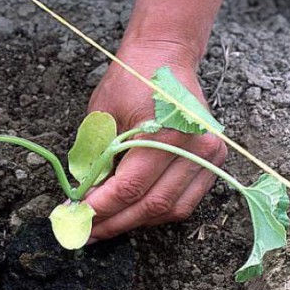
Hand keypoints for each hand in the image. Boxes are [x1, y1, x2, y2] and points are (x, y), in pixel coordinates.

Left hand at [85, 41, 227, 239]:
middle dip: (114, 223)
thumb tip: (85, 200)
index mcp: (167, 132)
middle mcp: (195, 147)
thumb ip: (95, 160)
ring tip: (105, 226)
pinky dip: (157, 211)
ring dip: (135, 222)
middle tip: (86, 232)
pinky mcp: (213, 160)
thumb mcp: (102, 116)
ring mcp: (209, 155)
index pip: (130, 187)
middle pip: (151, 204)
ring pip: (170, 209)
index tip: (76, 217)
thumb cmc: (130, 80)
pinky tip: (132, 213)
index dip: (101, 208)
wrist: (165, 57)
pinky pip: (185, 201)